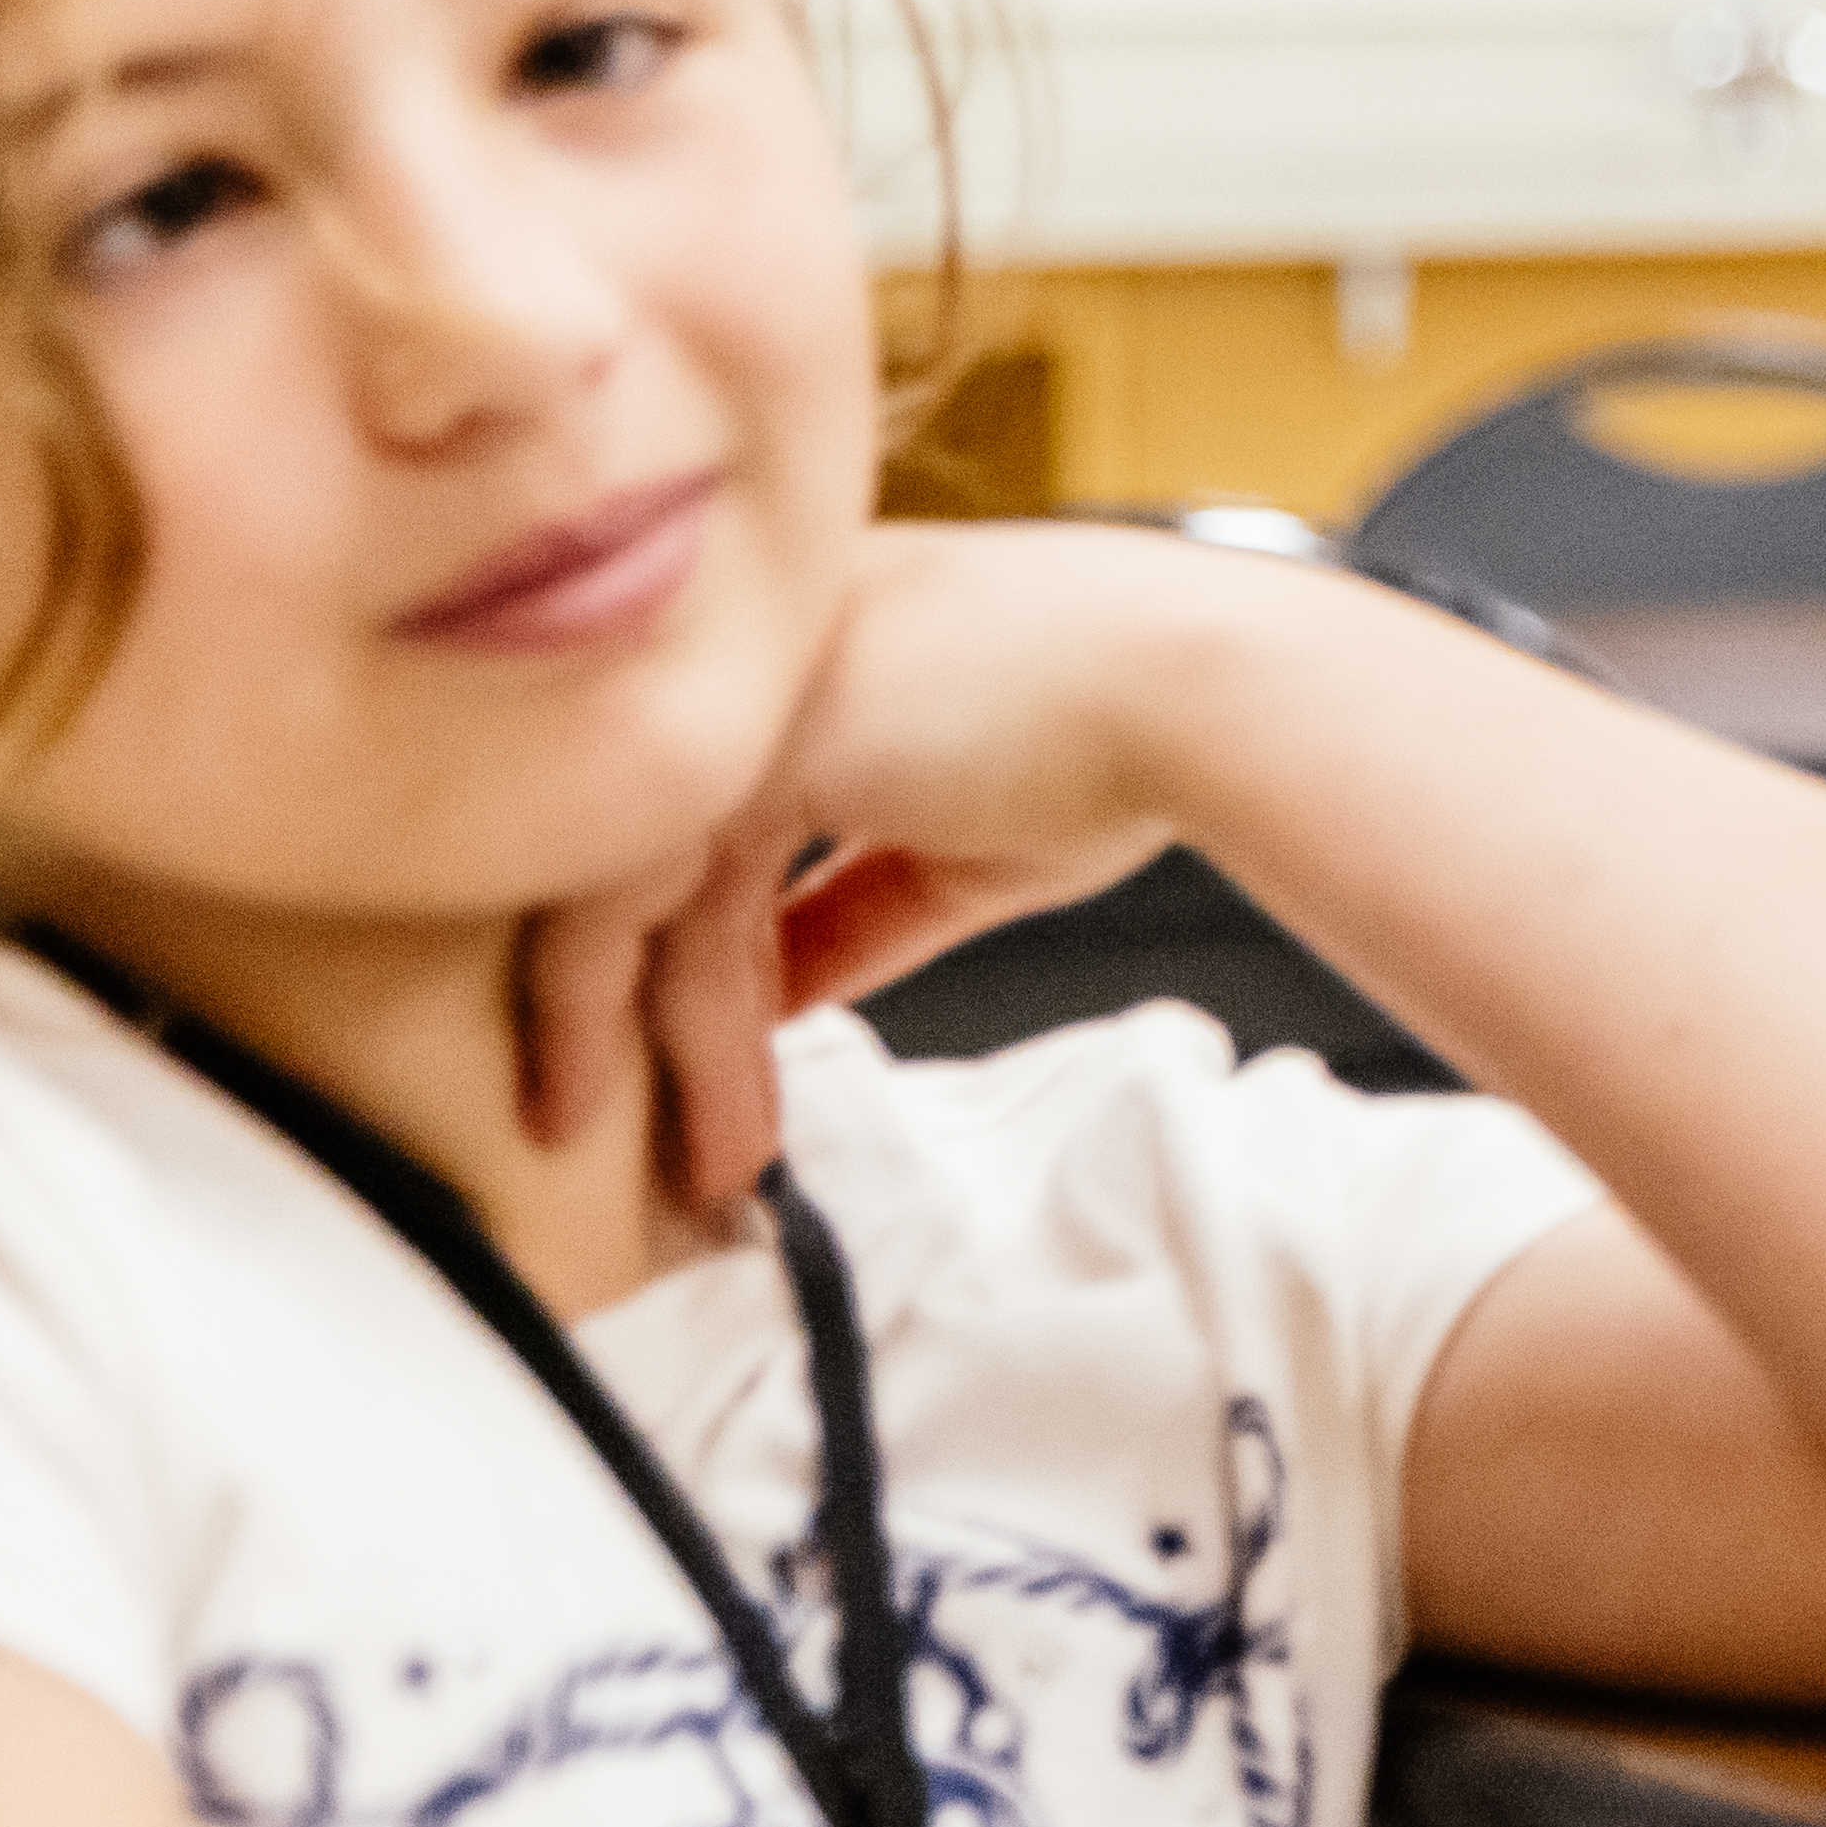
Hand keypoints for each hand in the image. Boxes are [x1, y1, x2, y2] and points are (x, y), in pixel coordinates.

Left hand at [498, 524, 1306, 1214]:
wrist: (1194, 691)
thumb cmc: (1127, 740)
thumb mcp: (959, 849)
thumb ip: (847, 912)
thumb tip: (776, 995)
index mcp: (793, 662)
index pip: (697, 823)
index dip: (688, 953)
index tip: (708, 1057)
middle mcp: (740, 667)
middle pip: (642, 865)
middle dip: (644, 1017)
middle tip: (654, 1139)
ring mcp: (734, 699)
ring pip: (631, 899)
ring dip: (663, 1049)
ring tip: (713, 1164)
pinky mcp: (738, 748)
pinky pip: (651, 910)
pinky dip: (671, 1029)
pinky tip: (717, 1112)